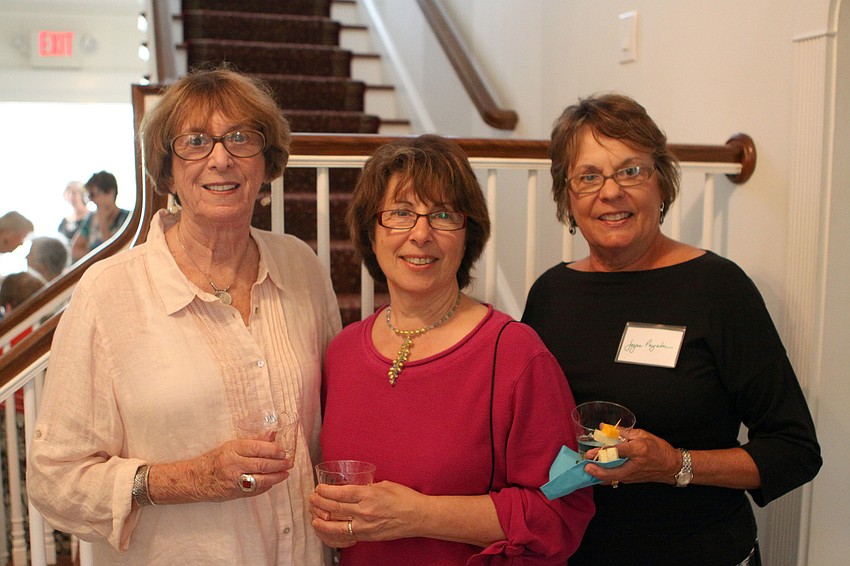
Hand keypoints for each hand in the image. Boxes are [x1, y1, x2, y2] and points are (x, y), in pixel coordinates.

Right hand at [171, 438, 292, 502]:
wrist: (196, 479)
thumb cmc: (215, 460)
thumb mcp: (231, 446)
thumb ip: (253, 442)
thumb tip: (272, 434)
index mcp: (233, 449)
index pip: (258, 448)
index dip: (273, 450)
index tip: (283, 451)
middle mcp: (234, 464)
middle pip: (262, 464)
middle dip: (279, 464)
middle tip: (289, 462)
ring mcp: (234, 480)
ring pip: (261, 479)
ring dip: (276, 477)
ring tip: (285, 473)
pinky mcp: (235, 493)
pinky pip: (255, 490)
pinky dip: (266, 486)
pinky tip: (273, 482)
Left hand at [309, 481, 424, 547]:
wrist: (418, 517)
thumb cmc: (405, 498)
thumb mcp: (384, 485)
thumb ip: (367, 487)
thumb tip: (354, 487)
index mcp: (369, 495)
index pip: (341, 493)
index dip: (326, 491)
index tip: (319, 488)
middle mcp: (365, 512)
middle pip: (336, 508)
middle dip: (320, 503)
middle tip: (312, 498)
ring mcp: (365, 526)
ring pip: (337, 525)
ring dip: (322, 520)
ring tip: (313, 516)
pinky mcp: (368, 536)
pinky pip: (346, 535)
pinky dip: (334, 532)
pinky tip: (327, 529)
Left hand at [583, 428, 679, 486]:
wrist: (672, 466)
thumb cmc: (659, 449)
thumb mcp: (642, 435)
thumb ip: (623, 432)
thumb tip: (604, 427)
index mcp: (639, 450)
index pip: (618, 451)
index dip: (603, 452)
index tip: (591, 453)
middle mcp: (635, 465)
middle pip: (613, 471)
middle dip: (597, 470)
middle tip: (586, 466)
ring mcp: (633, 475)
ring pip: (613, 477)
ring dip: (599, 475)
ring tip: (588, 470)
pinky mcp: (631, 480)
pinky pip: (616, 479)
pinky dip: (605, 477)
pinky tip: (596, 474)